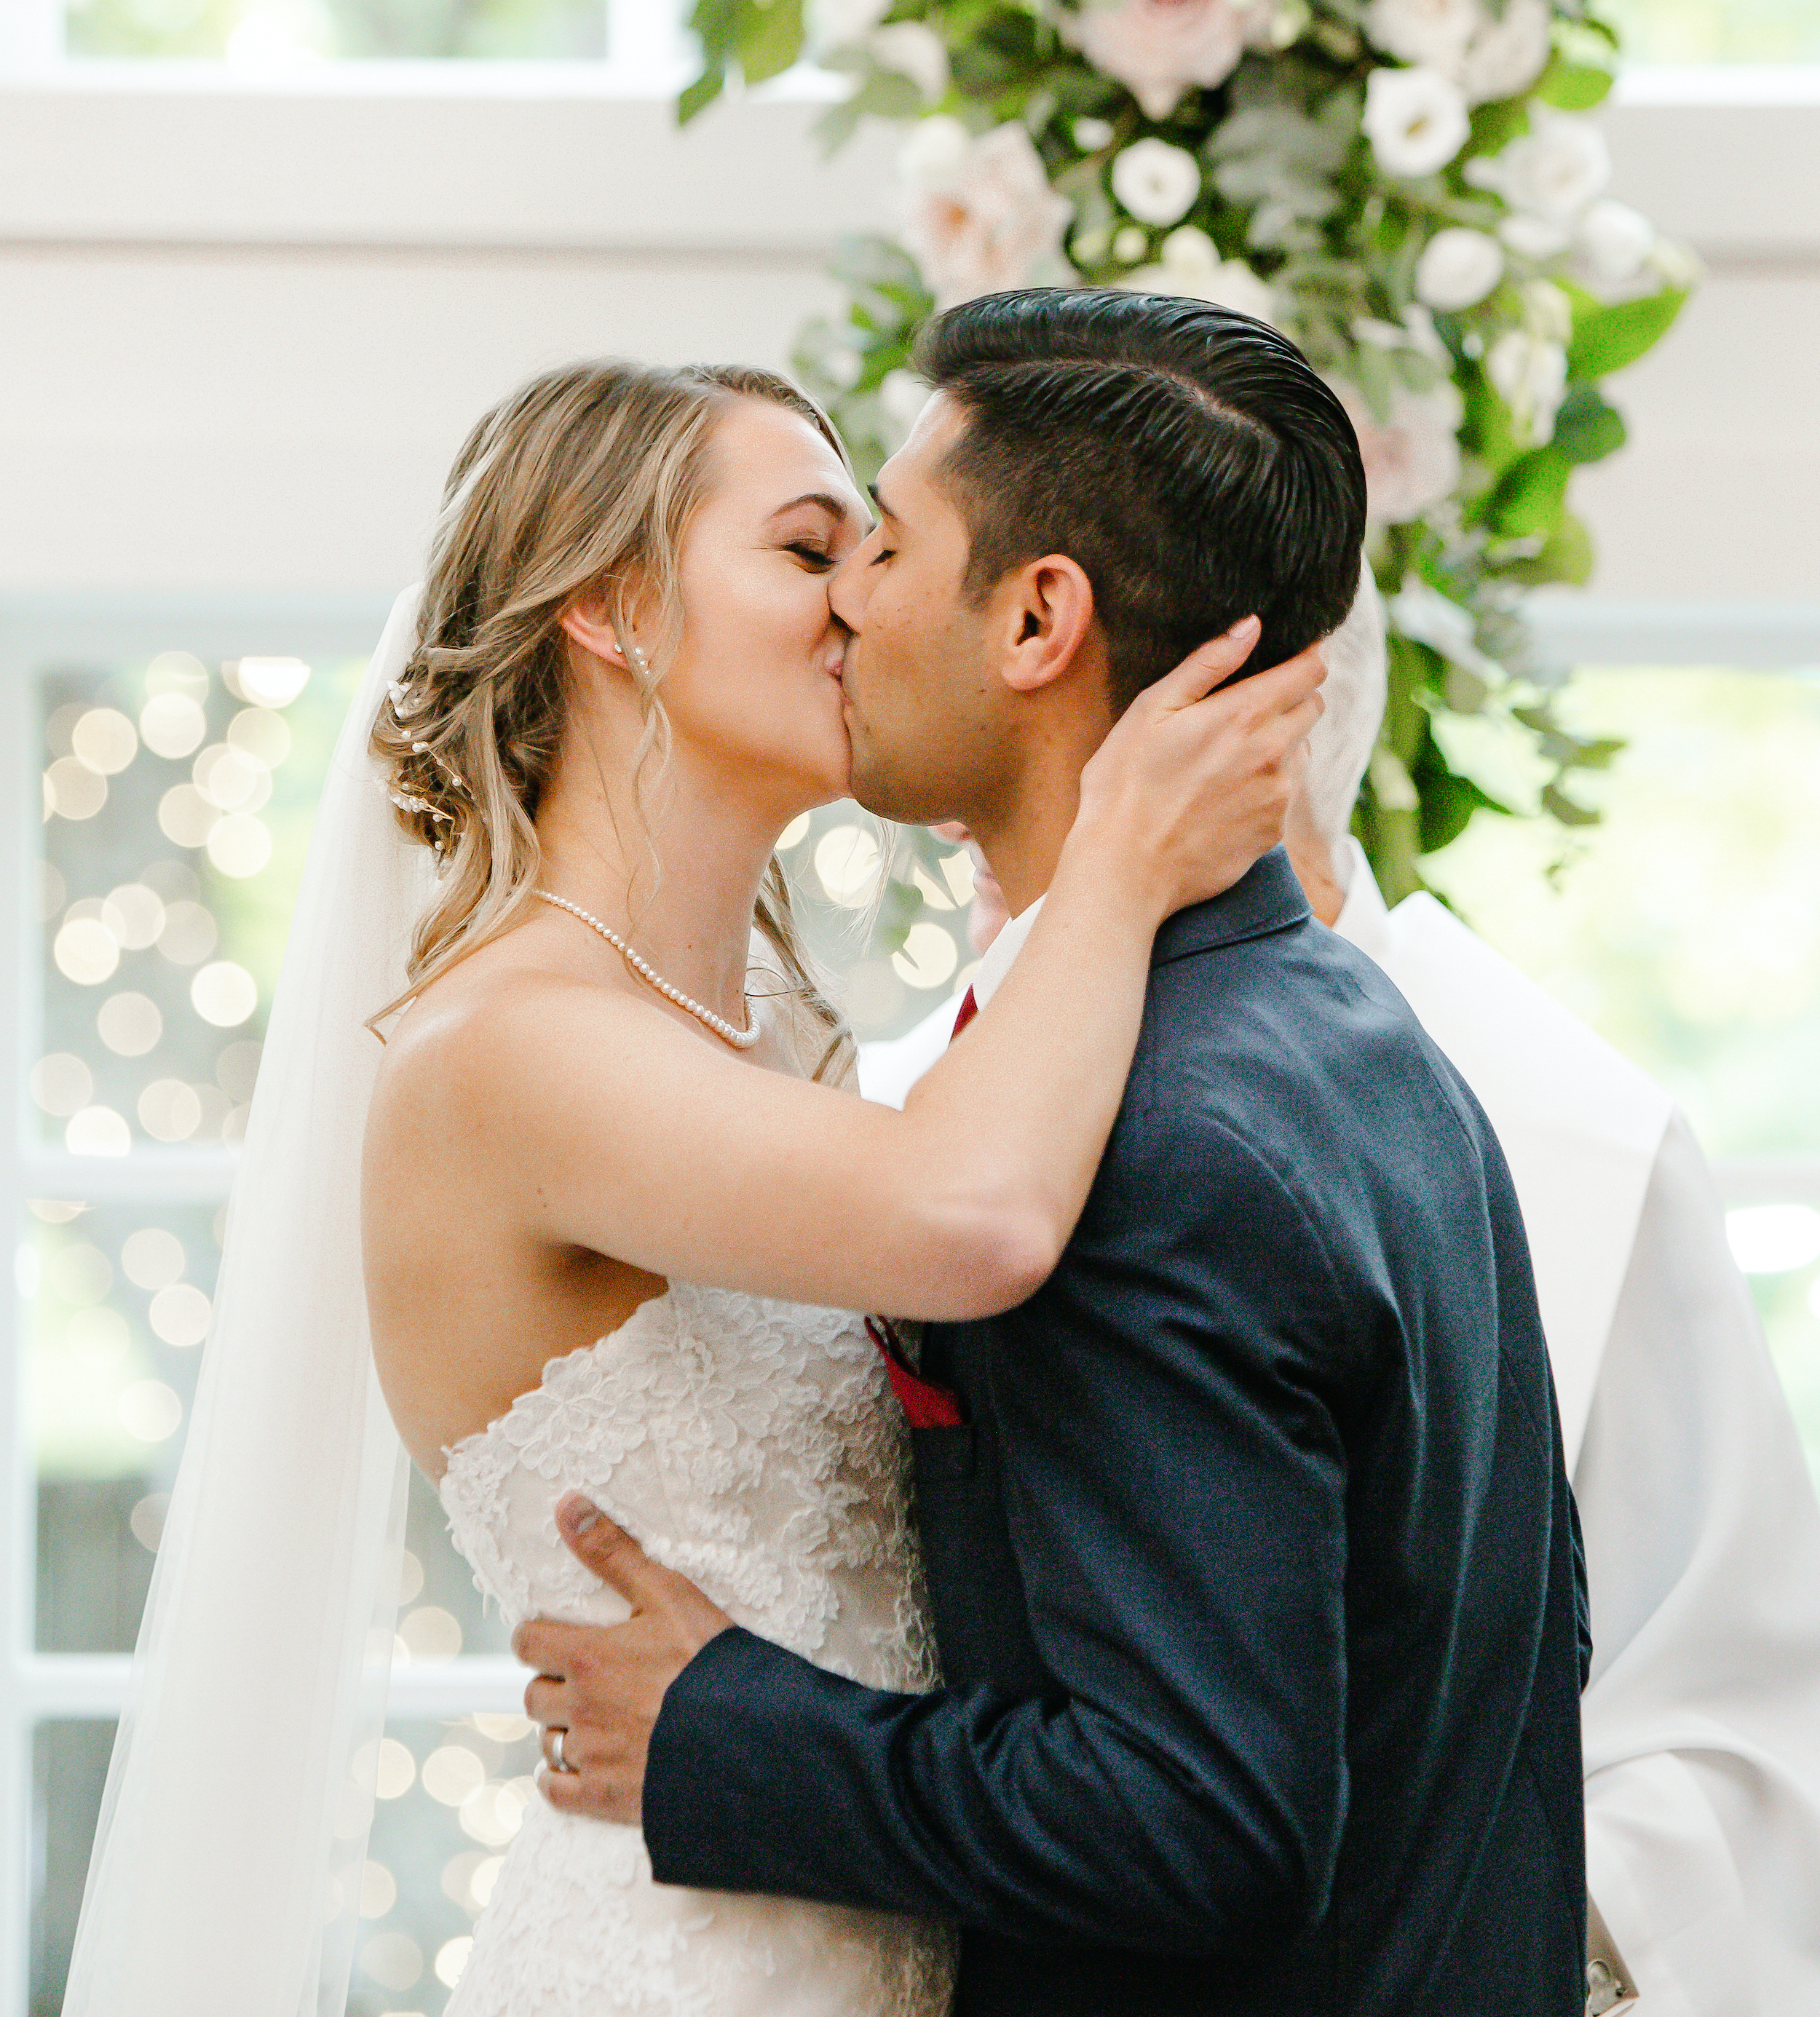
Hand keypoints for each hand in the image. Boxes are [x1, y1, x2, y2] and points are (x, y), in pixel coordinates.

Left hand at [513, 1492, 732, 1824]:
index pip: (528, 1642)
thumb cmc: (711, 1661)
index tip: (559, 1638)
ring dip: (565, 1730)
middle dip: (555, 1685)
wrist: (745, 1740)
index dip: (540, 1637)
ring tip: (598, 1721)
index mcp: (586, 1655)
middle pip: (534, 1695)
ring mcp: (590, 1755)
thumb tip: (566, 1505)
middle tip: (589, 1680)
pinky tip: (586, 1768)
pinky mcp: (604, 1798)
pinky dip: (562, 1781)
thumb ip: (612, 1552)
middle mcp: (578, 1707)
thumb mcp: (667, 1593)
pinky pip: (556, 1792)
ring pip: (548, 1741)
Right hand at [1070, 617, 1325, 924]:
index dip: (1305, 657)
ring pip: (1301, 752)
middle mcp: (1276, 752)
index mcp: (1246, 713)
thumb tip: (1251, 626)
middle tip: (1245, 710)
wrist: (1126, 869)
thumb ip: (1208, 663)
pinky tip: (1223, 797)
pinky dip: (1266, 787)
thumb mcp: (1153, 709)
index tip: (1291, 657)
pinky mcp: (1274, 831)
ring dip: (1279, 745)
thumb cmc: (1125, 785)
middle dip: (1291, 699)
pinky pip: (1285, 795)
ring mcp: (1280, 795)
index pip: (1310, 669)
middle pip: (1313, 707)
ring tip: (1226, 759)